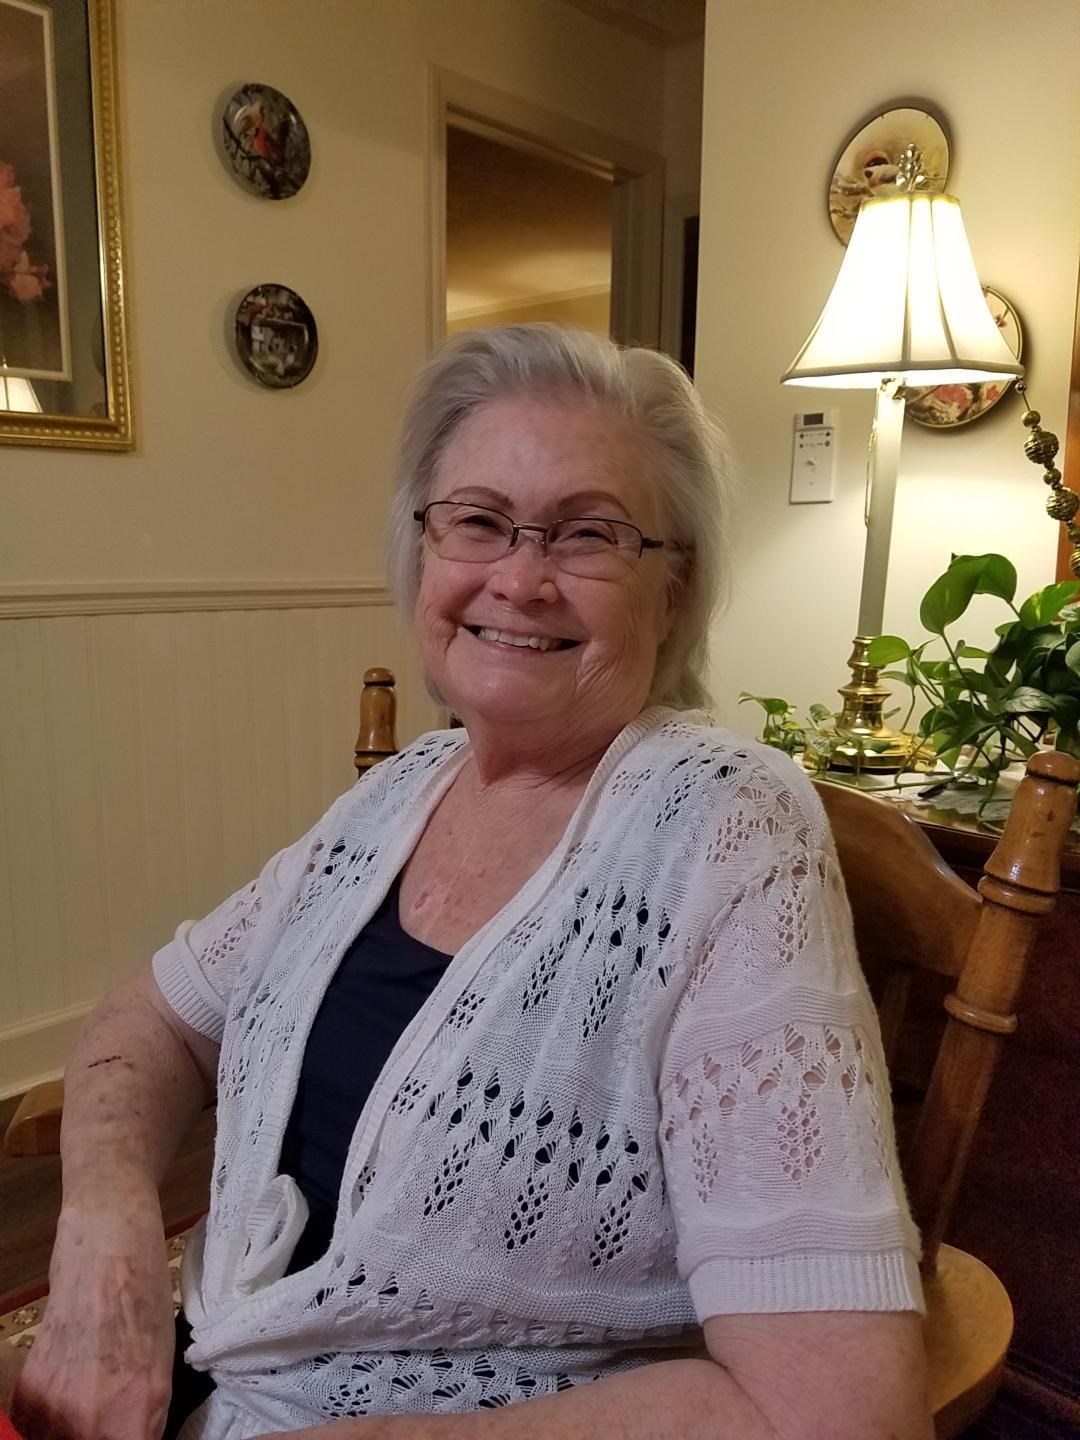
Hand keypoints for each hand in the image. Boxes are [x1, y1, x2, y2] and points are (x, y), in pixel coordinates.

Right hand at [12, 1203, 174, 1439]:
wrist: (107, 1249)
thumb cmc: (147, 1299)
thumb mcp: (163, 1366)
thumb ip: (144, 1416)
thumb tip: (135, 1439)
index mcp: (138, 1414)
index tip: (131, 1434)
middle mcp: (92, 1422)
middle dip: (102, 1439)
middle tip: (108, 1415)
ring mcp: (53, 1410)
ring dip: (71, 1432)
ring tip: (87, 1396)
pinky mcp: (26, 1394)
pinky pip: (34, 1429)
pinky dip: (47, 1417)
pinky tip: (65, 1382)